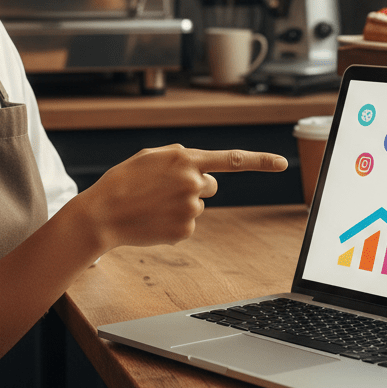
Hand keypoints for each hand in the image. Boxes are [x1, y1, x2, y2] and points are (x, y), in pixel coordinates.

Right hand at [82, 144, 287, 251]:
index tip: (283, 163)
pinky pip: (188, 224)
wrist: (103, 214)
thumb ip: (180, 158)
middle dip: (195, 186)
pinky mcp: (185, 231)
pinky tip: (154, 219)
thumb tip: (202, 171)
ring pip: (198, 205)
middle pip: (211, 185)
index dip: (261, 161)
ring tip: (153, 204)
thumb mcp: (151, 156)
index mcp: (186, 159)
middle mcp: (193, 182)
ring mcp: (190, 209)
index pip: (233, 159)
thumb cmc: (124, 181)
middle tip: (165, 189)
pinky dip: (173, 222)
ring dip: (181, 204)